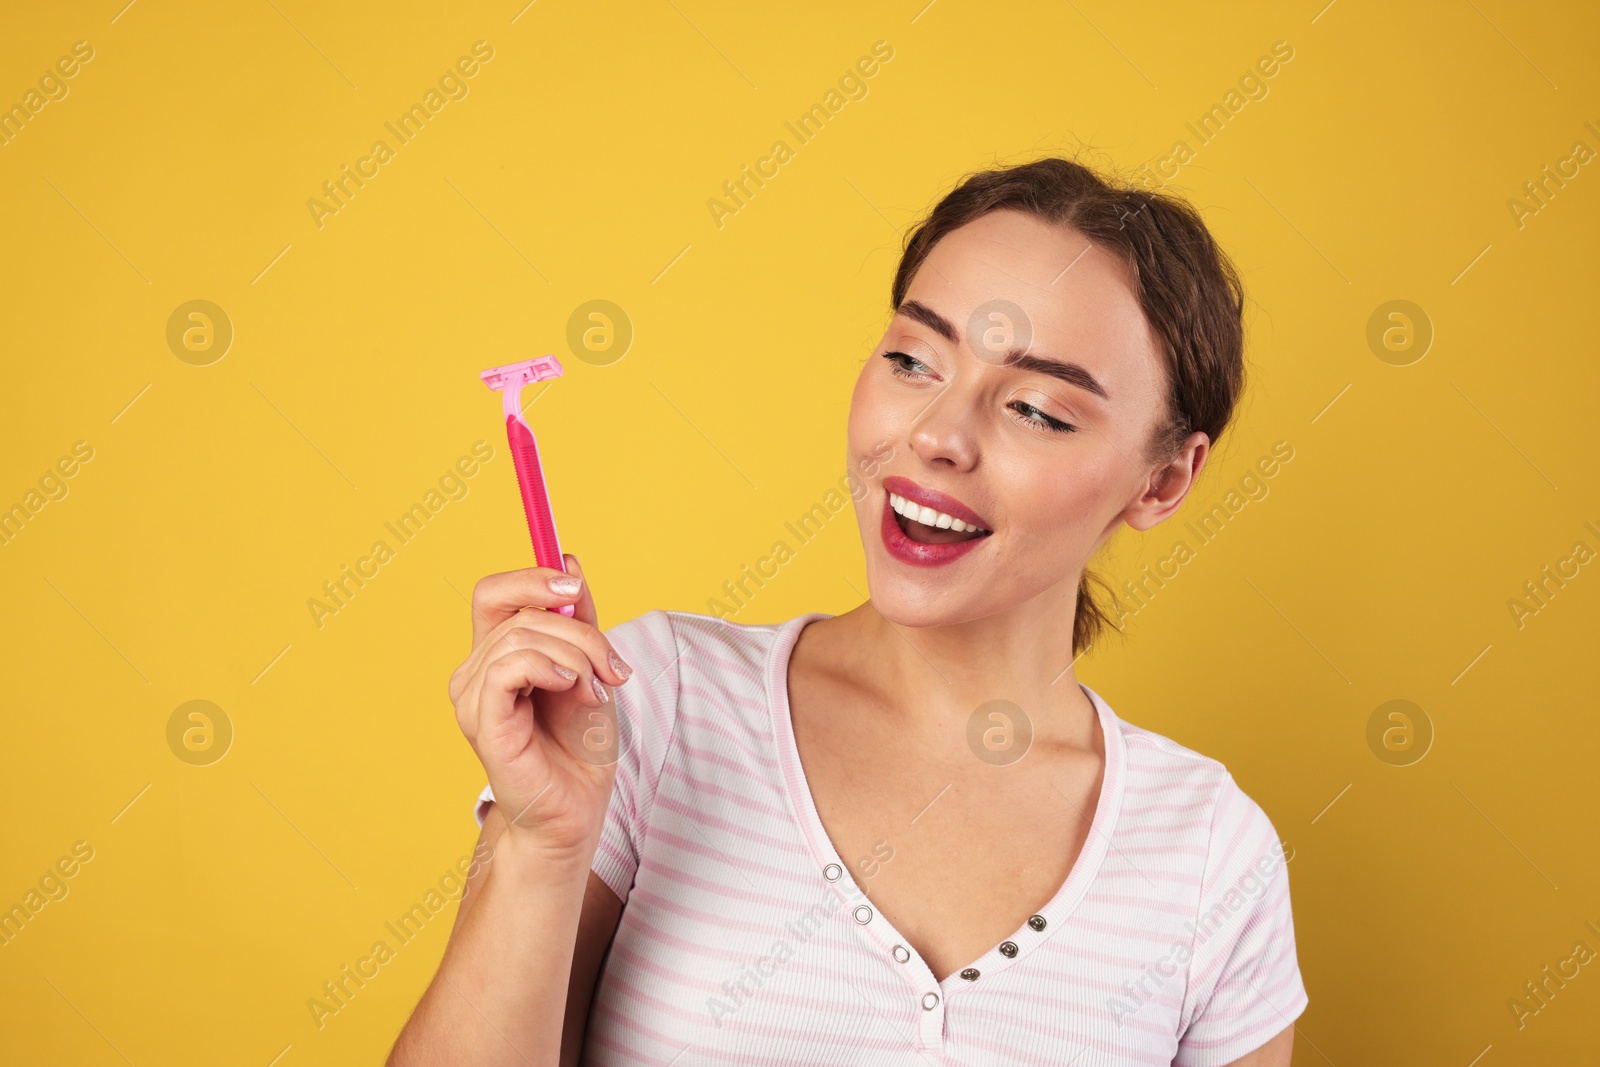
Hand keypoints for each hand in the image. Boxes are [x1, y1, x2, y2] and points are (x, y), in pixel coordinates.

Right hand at [448, 554, 632, 860]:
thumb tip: (568, 561)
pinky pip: (508, 666)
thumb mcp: (589, 668)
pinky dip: (547, 666)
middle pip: (518, 609)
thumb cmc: (579, 749)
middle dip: (578, 628)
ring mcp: (474, 698)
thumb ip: (577, 620)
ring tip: (595, 691)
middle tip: (613, 667)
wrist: (574, 813)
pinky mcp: (483, 723)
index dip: (533, 576)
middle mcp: (476, 672)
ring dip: (575, 655)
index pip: (495, 592)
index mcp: (496, 656)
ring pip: (521, 635)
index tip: (576, 584)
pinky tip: (570, 687)